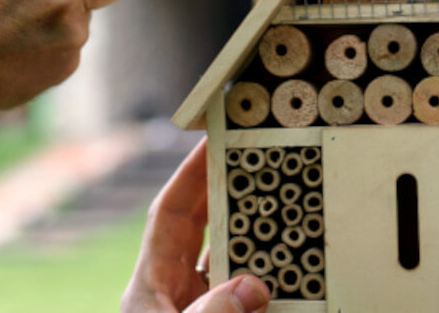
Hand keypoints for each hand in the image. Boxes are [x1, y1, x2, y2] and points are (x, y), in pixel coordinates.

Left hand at [124, 139, 270, 312]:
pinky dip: (263, 277)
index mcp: (152, 281)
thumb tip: (254, 286)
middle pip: (199, 226)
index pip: (169, 213)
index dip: (189, 175)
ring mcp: (197, 303)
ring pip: (226, 258)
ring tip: (279, 209)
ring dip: (252, 236)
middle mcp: (174, 287)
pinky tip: (287, 268)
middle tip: (254, 162)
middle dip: (224, 193)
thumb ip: (210, 312)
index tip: (210, 143)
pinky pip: (242, 292)